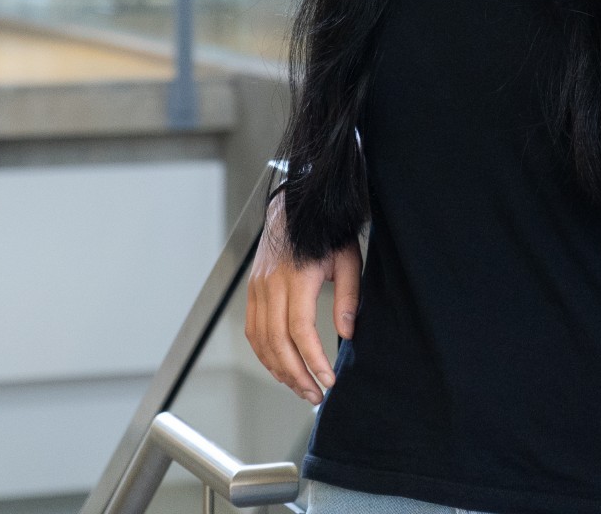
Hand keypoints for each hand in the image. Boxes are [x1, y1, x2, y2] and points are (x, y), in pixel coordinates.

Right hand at [244, 191, 360, 404]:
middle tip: (316, 396)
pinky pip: (253, 330)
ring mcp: (257, 287)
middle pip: (277, 342)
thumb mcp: (347, 258)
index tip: (329, 379)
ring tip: (301, 389)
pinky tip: (281, 368)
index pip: (300, 329)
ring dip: (279, 370)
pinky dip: (264, 354)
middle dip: (296, 374)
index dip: (313, 359)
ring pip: (261, 340)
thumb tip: (347, 334)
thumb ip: (348, 296)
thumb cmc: (325, 231)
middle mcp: (270, 284)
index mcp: (296, 276)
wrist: (294, 205)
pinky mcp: (252, 290)